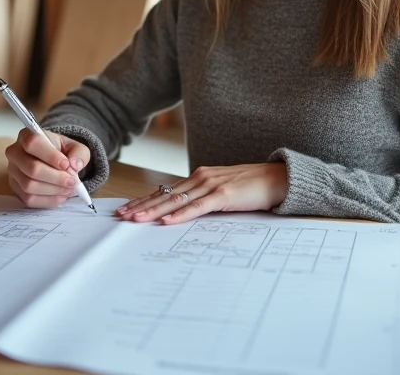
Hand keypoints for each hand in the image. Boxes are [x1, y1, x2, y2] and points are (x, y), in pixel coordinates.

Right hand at [4, 128, 90, 208]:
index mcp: (26, 135)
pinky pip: (29, 199)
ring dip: (53, 190)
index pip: (33, 143)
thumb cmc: (61, 151)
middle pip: (31, 168)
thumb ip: (79, 153)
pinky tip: (61, 196)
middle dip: (56, 178)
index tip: (66, 164)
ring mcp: (13, 172)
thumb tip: (74, 165)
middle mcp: (15, 153)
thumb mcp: (75, 147)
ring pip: (29, 186)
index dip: (50, 156)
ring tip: (68, 188)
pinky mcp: (15, 188)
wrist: (53, 161)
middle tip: (72, 181)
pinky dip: (48, 200)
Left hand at [114, 163, 288, 224]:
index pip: (166, 191)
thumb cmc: (252, 187)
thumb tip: (184, 213)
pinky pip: (198, 207)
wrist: (279, 178)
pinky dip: (181, 215)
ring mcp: (212, 185)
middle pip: (165, 195)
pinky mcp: (224, 195)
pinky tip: (167, 221)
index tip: (126, 209)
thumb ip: (204, 199)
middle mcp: (201, 178)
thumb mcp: (222, 192)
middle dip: (141, 206)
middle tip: (120, 216)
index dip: (144, 200)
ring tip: (135, 219)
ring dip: (154, 211)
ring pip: (176, 201)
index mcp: (199, 177)